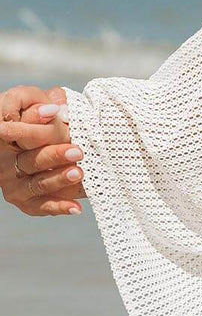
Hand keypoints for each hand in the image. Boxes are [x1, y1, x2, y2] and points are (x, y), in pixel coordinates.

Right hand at [0, 86, 84, 216]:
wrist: (43, 146)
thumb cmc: (42, 121)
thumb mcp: (36, 107)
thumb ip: (40, 109)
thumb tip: (53, 109)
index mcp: (6, 138)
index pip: (16, 132)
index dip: (32, 126)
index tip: (53, 115)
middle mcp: (6, 163)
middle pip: (31, 160)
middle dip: (54, 156)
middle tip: (77, 150)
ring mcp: (13, 184)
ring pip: (38, 184)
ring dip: (59, 180)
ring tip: (79, 173)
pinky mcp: (25, 201)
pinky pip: (41, 206)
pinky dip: (59, 207)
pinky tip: (76, 208)